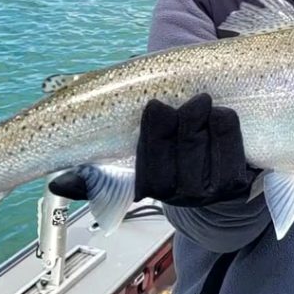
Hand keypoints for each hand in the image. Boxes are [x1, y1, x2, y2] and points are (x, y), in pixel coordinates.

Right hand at [49, 93, 257, 206]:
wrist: (212, 168)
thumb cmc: (168, 149)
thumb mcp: (128, 151)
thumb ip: (95, 167)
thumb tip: (59, 184)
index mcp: (145, 185)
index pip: (142, 171)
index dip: (150, 138)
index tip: (154, 104)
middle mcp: (176, 195)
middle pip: (171, 168)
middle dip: (175, 129)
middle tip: (181, 98)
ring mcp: (207, 193)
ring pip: (202, 162)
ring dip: (202, 126)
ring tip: (201, 102)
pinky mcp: (235, 185)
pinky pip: (232, 160)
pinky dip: (227, 133)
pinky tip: (222, 115)